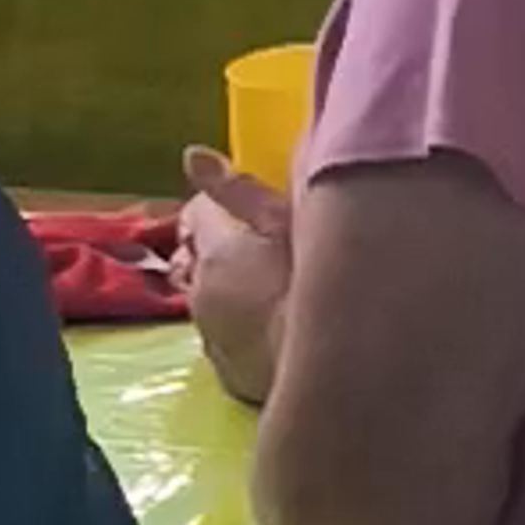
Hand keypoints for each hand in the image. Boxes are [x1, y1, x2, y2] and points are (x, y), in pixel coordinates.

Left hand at [179, 146, 289, 404]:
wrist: (333, 362)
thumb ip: (238, 188)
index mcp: (214, 249)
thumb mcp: (285, 220)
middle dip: (212, 248)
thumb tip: (191, 154)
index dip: (215, 207)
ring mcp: (210, 334)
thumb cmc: (313, 280)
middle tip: (252, 246)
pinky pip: (220, 337)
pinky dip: (232, 326)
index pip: (196, 214)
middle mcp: (200, 291)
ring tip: (259, 286)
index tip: (242, 211)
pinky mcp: (225, 370)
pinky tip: (263, 324)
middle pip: (193, 257)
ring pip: (203, 299)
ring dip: (220, 289)